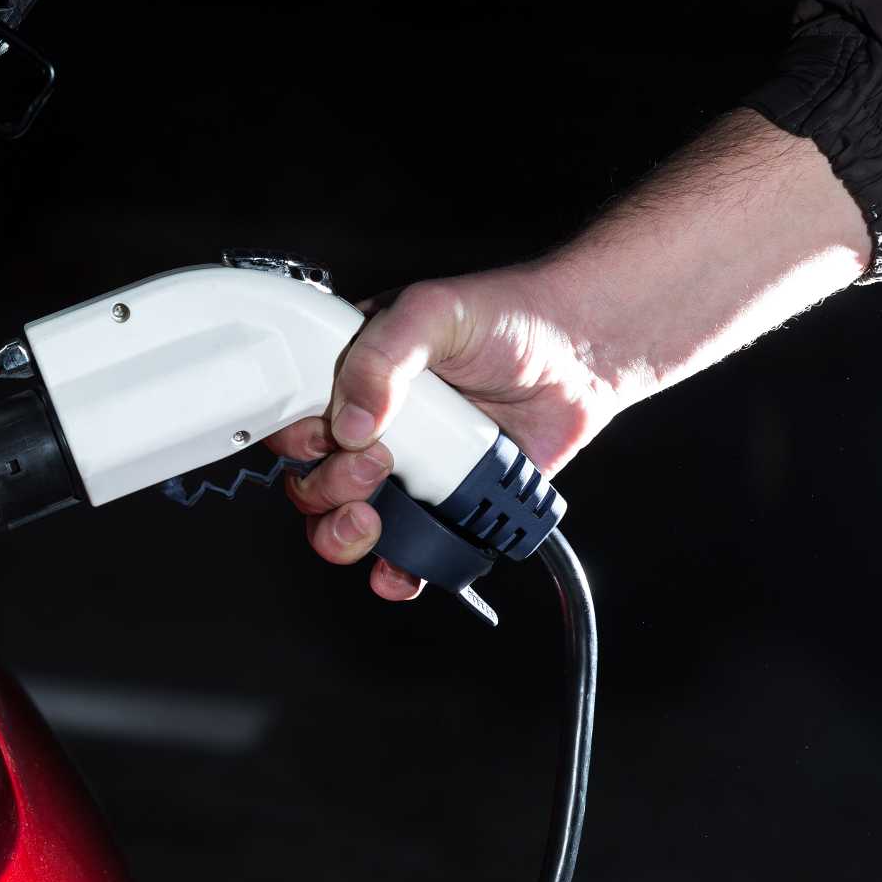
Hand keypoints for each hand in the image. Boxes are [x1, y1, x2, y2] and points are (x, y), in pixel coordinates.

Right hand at [266, 111, 870, 601]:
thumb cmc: (510, 317)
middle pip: (312, 483)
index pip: (295, 423)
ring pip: (348, 524)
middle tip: (375, 466)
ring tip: (377, 519)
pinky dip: (399, 570)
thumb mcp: (433, 312)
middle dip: (328, 489)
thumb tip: (351, 421)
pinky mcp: (449, 507)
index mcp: (355, 379)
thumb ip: (381, 356)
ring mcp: (411, 471)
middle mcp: (376, 429)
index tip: (334, 438)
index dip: (300, 442)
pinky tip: (400, 566)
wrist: (585, 355)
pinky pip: (410, 553)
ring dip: (347, 536)